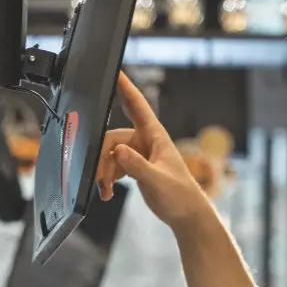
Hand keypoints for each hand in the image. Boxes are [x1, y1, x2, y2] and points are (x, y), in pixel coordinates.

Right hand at [95, 72, 209, 230]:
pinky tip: (107, 192)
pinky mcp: (134, 166)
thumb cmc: (180, 195)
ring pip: (110, 154)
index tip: (114, 72)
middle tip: (101, 178)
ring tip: (105, 190)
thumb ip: (138, 166)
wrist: (186, 214)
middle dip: (103, 157)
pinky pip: (112, 166)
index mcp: (155, 136)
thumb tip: (119, 151)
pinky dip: (107, 179)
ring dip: (104, 172)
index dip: (125, 87)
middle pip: (112, 137)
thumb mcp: (158, 180)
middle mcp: (145, 141)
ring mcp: (139, 153)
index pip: (137, 106)